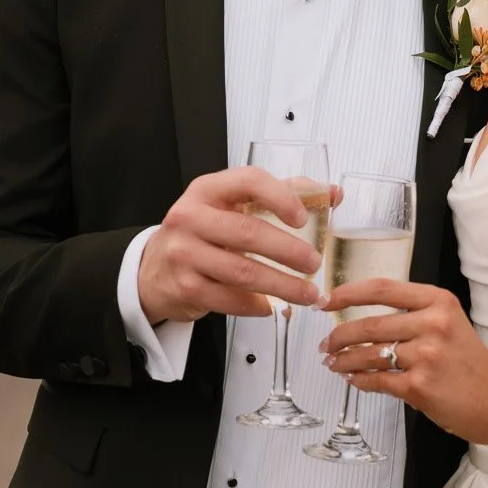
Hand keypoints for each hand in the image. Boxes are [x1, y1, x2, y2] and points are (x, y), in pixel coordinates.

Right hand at [137, 168, 324, 322]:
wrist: (156, 266)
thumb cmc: (203, 231)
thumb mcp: (233, 205)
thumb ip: (281, 195)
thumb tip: (331, 193)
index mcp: (208, 190)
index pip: (248, 181)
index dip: (280, 197)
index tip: (303, 218)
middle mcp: (191, 217)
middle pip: (248, 232)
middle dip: (289, 251)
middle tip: (314, 264)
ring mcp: (184, 253)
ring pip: (242, 272)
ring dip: (282, 286)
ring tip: (307, 293)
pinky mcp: (184, 286)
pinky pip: (228, 299)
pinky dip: (255, 305)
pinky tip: (270, 306)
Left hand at [319, 280, 487, 442]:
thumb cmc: (472, 364)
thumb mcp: (450, 324)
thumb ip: (413, 317)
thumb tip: (363, 323)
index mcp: (438, 302)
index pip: (382, 289)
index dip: (347, 293)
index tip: (326, 300)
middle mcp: (432, 324)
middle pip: (369, 324)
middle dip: (339, 335)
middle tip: (326, 343)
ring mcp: (426, 356)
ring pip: (369, 354)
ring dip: (344, 360)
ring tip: (333, 363)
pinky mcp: (420, 386)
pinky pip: (378, 380)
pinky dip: (360, 380)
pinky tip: (353, 379)